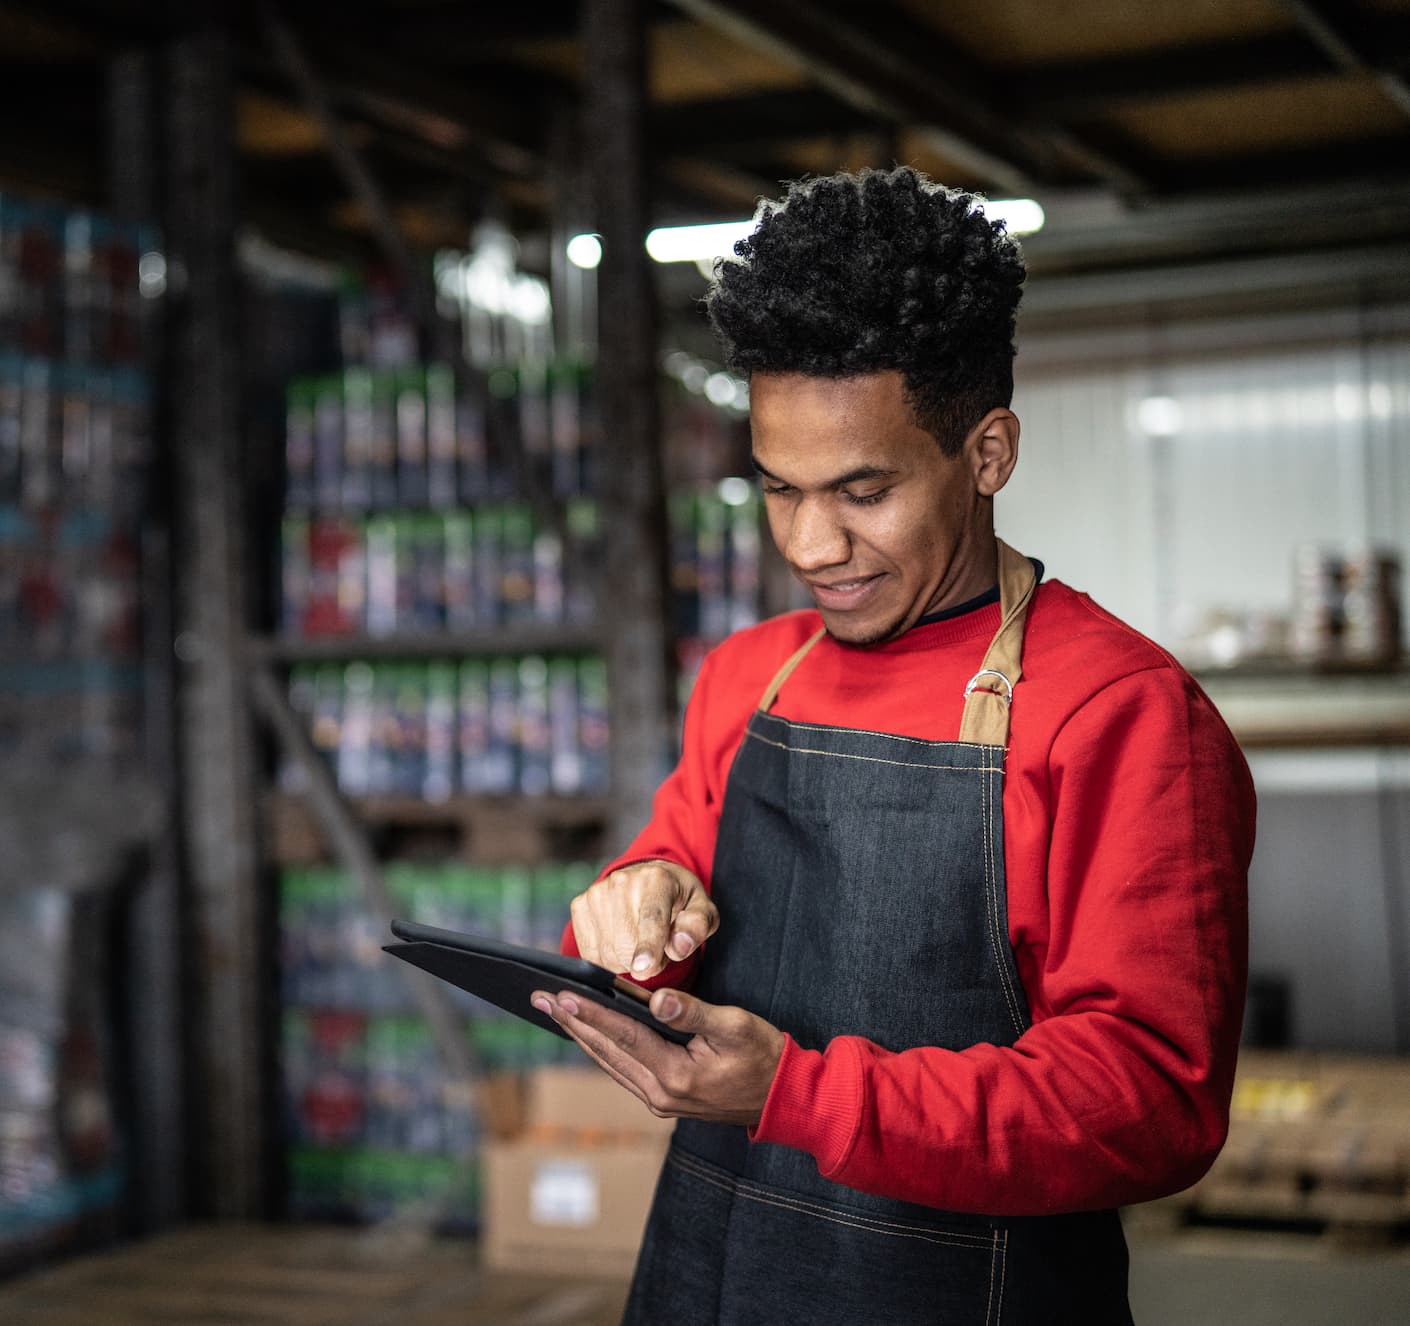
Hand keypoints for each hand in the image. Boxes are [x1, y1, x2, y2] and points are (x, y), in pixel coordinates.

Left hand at [530, 986, 784, 1127]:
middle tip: (539, 998)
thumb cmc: (764, 1056)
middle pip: (606, 1051)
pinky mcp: (665, 1099)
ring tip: (554, 1012)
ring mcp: (660, 1100)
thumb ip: (692, 1012)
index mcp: (676, 1075)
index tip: (559, 995)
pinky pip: (623, 1070)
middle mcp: (660, 1093)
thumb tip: (657, 1000)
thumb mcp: (735, 1025)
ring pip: (609, 1063)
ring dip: (581, 1035)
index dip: (590, 1013)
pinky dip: (602, 1049)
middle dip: (571, 1022)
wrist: (784, 1099)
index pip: (623, 1035)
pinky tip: (589, 1034)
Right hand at [570, 859, 719, 979]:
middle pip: (627, 944)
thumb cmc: (678, 899)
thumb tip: (679, 947)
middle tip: (658, 950)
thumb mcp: (702, 910)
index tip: (643, 968)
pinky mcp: (580, 905)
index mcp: (657, 879)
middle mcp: (622, 881)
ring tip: (640, 943)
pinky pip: (590, 954)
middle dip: (646, 962)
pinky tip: (620, 943)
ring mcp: (597, 893)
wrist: (648, 878)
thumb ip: (697, 927)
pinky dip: (607, 959)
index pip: (651, 919)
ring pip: (607, 954)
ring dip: (626, 962)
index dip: (648, 946)